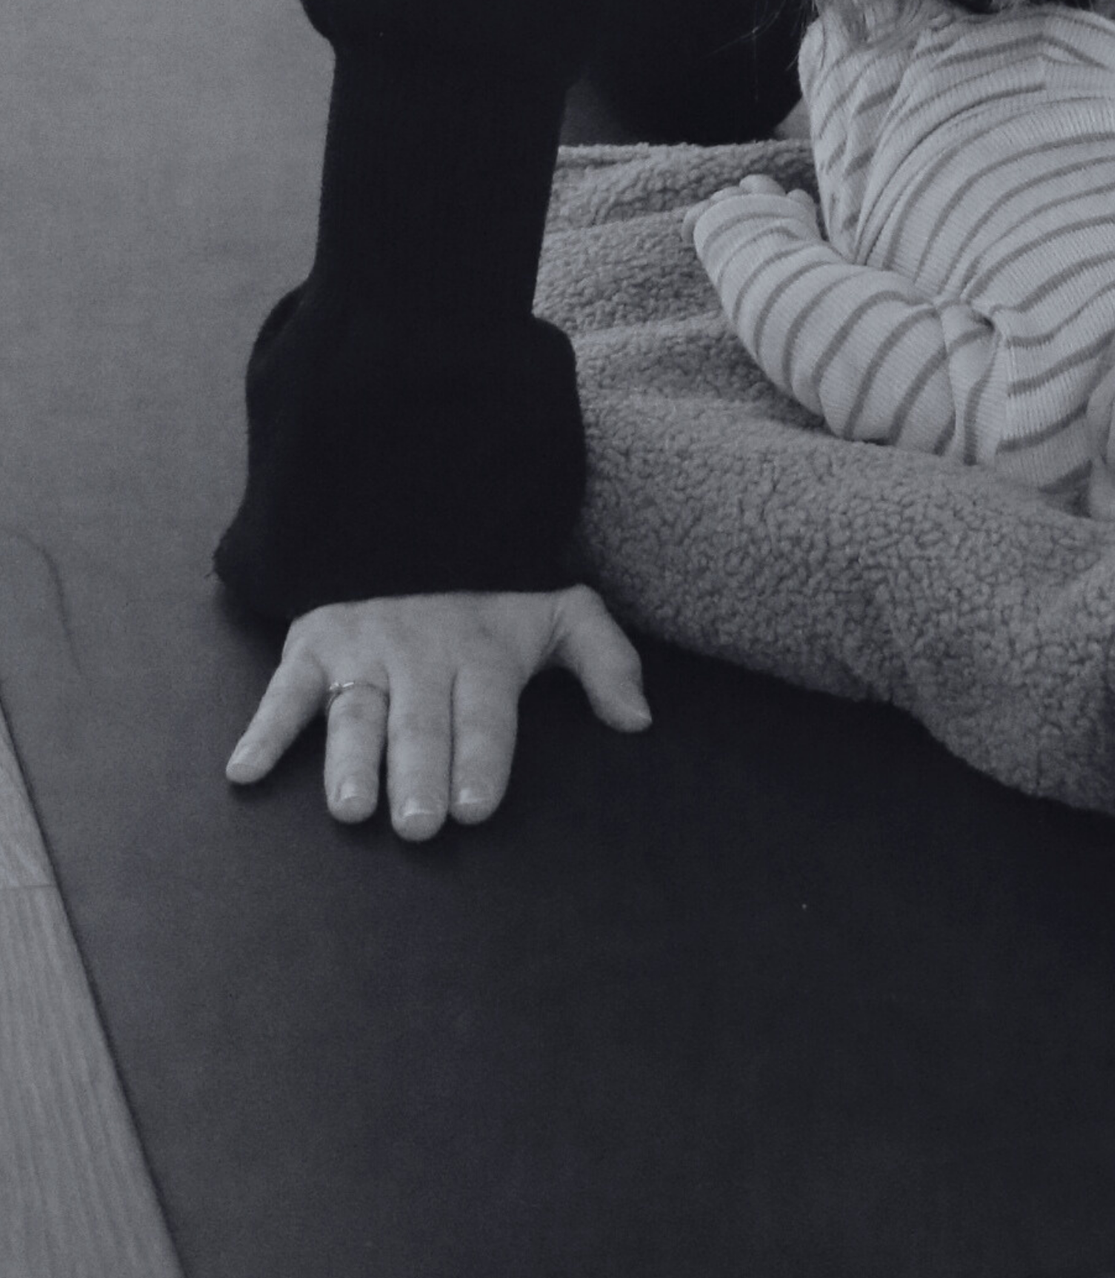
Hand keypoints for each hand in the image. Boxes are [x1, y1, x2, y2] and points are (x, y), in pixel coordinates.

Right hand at [224, 585, 650, 838]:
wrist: (419, 521)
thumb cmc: (495, 593)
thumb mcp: (562, 610)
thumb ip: (606, 660)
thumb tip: (640, 721)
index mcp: (484, 654)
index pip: (485, 713)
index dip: (482, 757)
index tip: (475, 806)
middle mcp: (422, 655)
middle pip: (421, 722)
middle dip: (420, 772)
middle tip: (418, 824)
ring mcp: (364, 651)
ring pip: (357, 711)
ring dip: (349, 759)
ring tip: (350, 808)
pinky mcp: (313, 647)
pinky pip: (284, 691)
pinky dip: (264, 730)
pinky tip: (245, 772)